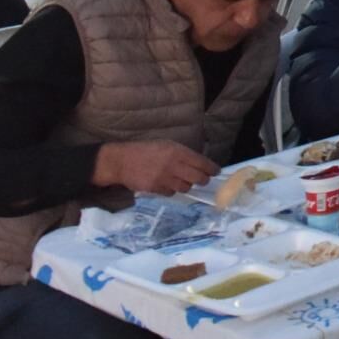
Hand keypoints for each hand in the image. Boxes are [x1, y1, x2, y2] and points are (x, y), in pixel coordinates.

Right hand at [95, 139, 215, 194]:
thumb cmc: (145, 150)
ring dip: (187, 185)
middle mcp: (173, 165)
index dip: (212, 169)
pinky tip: (168, 184)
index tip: (216, 172)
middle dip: (203, 180)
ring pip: (186, 187)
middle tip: (203, 180)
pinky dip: (172, 190)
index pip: (202, 162)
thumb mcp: (166, 145)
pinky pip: (171, 193)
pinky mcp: (155, 189)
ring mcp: (164, 178)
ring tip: (183, 181)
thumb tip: (199, 162)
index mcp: (178, 151)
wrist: (122, 161)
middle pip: (198, 178)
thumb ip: (182, 153)